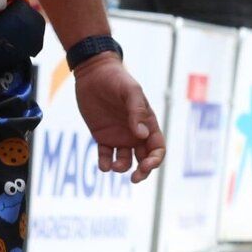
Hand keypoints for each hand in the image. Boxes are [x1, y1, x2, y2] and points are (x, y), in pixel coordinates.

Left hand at [75, 54, 165, 181]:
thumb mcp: (130, 91)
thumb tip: (141, 135)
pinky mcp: (102, 137)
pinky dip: (105, 164)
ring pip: (125, 161)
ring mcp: (119, 136)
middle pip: (144, 158)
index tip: (146, 165)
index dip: (155, 160)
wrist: (93, 73)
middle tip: (135, 178)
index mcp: (147, 123)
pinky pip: (106, 156)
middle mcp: (135, 133)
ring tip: (114, 166)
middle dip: (143, 171)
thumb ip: (137, 111)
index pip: (157, 147)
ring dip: (122, 168)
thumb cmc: (116, 79)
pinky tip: (103, 165)